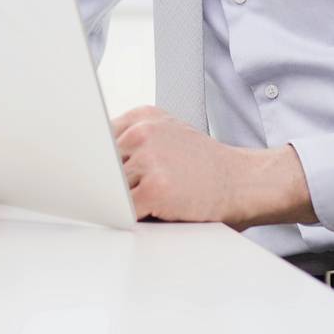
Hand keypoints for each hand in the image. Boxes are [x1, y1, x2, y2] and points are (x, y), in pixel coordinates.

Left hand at [113, 105, 317, 227]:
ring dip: (119, 199)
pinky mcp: (153, 190)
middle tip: (116, 189)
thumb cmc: (205, 165)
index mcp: (142, 116)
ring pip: (109, 187)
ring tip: (148, 200)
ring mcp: (147, 159)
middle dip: (105, 179)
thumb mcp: (169, 134)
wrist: (244, 181)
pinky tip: (147, 214)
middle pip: (98, 162)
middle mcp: (142, 132)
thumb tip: (93, 157)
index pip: (97, 136)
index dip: (95, 159)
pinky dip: (128, 216)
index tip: (89, 170)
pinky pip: (122, 209)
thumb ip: (134, 139)